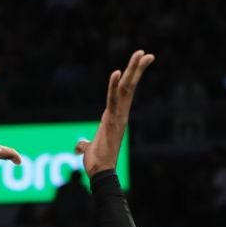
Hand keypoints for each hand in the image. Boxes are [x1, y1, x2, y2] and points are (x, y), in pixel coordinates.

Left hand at [75, 49, 154, 178]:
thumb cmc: (97, 163)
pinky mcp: (112, 121)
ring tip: (141, 54)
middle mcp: (120, 114)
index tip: (138, 63)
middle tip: (146, 53)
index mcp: (115, 116)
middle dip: (138, 69)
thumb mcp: (88, 149)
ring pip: (126, 89)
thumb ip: (84, 144)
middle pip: (129, 86)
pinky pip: (113, 100)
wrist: (100, 173)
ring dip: (133, 71)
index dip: (130, 77)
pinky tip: (117, 72)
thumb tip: (79, 146)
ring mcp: (118, 117)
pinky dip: (114, 86)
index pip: (124, 92)